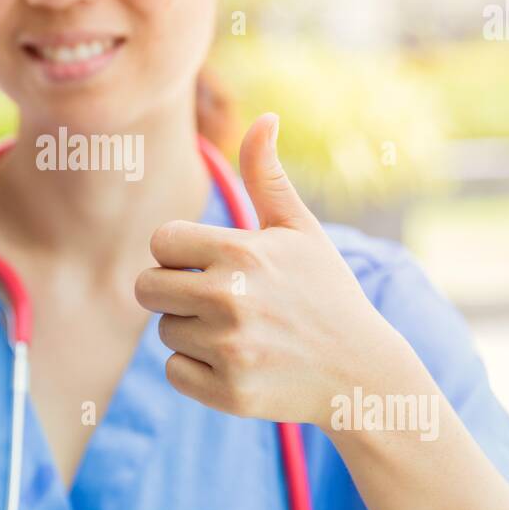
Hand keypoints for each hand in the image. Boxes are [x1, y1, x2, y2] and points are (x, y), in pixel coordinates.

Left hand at [133, 113, 416, 424]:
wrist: (361, 372)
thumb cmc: (325, 292)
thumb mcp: (300, 231)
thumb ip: (267, 176)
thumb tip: (263, 117)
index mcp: (242, 253)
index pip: (161, 243)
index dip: (178, 253)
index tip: (207, 263)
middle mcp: (230, 299)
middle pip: (147, 288)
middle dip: (172, 291)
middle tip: (213, 299)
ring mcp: (229, 349)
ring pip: (164, 331)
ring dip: (190, 331)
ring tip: (238, 332)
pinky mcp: (227, 392)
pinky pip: (174, 372)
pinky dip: (196, 370)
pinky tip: (237, 362)